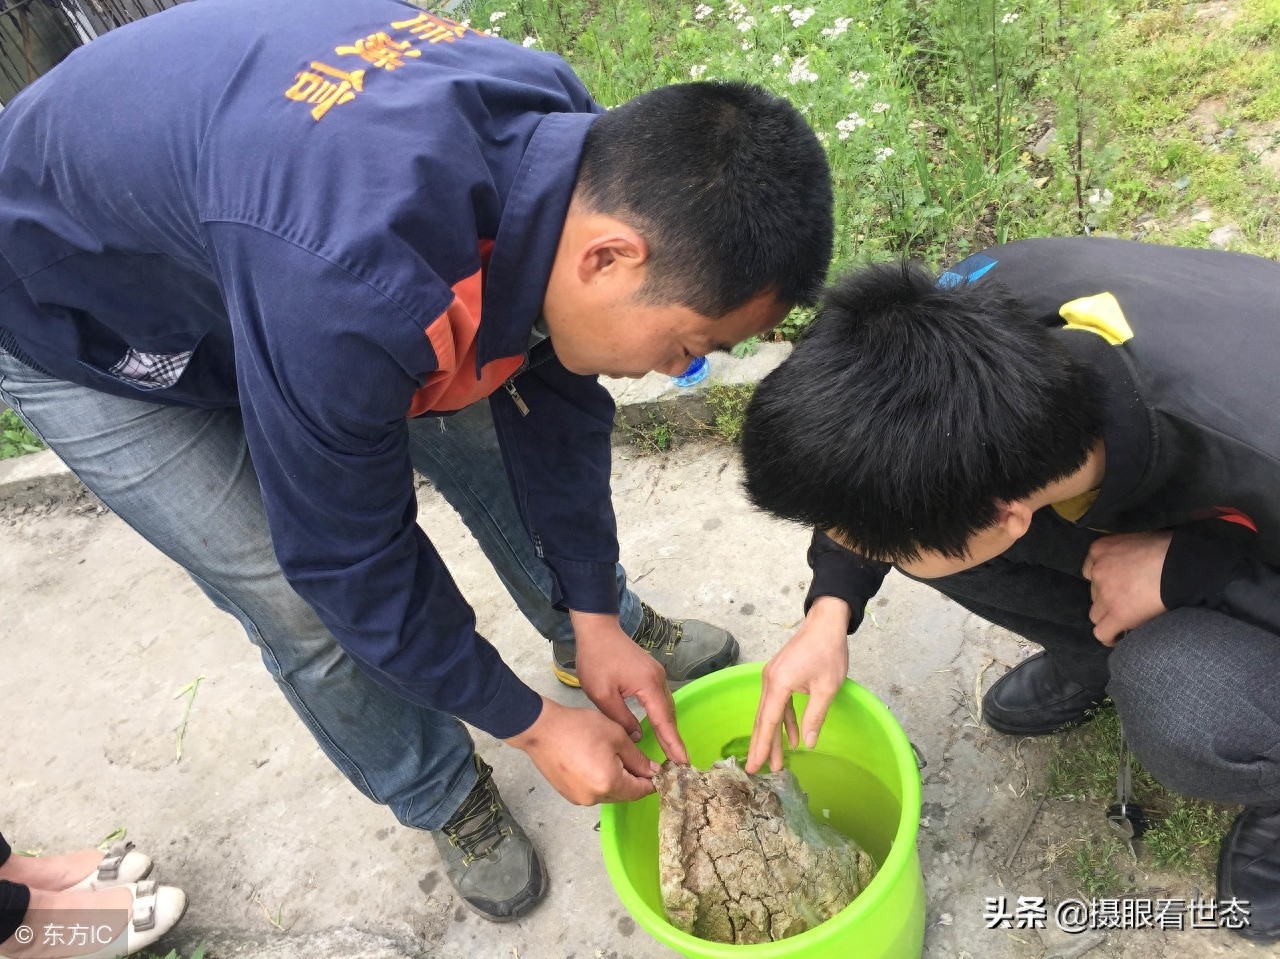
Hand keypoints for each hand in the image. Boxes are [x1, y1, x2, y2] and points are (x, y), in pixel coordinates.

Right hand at [505, 697, 662, 803]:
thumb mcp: (616, 736)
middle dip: (633, 779)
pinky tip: (595, 761)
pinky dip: (599, 780)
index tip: (660, 772)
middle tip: (637, 759)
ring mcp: (579, 798)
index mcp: (609, 783)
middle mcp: (594, 798)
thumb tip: (652, 771)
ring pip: (608, 793)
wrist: (541, 729)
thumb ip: (638, 758)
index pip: (640, 791)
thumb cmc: (580, 728)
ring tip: (613, 756)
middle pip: (624, 794)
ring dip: (616, 779)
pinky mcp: (568, 794)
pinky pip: (592, 791)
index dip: (652, 782)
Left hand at [569, 611, 688, 763]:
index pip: (663, 720)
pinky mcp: (651, 672)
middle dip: (673, 738)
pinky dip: (662, 714)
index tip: (683, 761)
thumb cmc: (596, 659)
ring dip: (668, 726)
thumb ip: (621, 718)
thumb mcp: (602, 694)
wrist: (597, 629)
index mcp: (648, 685)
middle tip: (678, 763)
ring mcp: (657, 674)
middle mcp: (658, 679)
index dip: (672, 742)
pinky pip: (661, 698)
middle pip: (669, 714)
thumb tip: (636, 736)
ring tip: (670, 749)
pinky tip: (659, 725)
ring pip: (666, 706)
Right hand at [745, 596, 849, 773]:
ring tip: (776, 761)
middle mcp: (769, 680)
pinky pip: (777, 703)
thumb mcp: (827, 688)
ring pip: (769, 712)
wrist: (825, 623)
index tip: (754, 766)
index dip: (761, 746)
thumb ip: (815, 716)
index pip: (767, 721)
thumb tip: (809, 743)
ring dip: (773, 735)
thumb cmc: (828, 652)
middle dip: (761, 746)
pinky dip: (783, 720)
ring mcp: (772, 676)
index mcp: (778, 683)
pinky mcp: (779, 674)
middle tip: (756, 770)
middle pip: (763, 719)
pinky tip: (791, 737)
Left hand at [1082, 531, 1170, 645]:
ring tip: (1126, 619)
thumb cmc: (1169, 548)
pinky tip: (1119, 637)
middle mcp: (1098, 571)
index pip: (1090, 570)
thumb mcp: (1140, 540)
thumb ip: (1128, 553)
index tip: (1116, 586)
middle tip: (1129, 601)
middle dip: (1108, 598)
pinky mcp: (1118, 614)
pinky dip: (1109, 637)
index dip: (1103, 581)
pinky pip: (1102, 633)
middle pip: (1095, 592)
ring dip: (1109, 617)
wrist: (1182, 565)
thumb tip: (1134, 563)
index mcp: (1100, 550)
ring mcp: (1105, 594)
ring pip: (1095, 614)